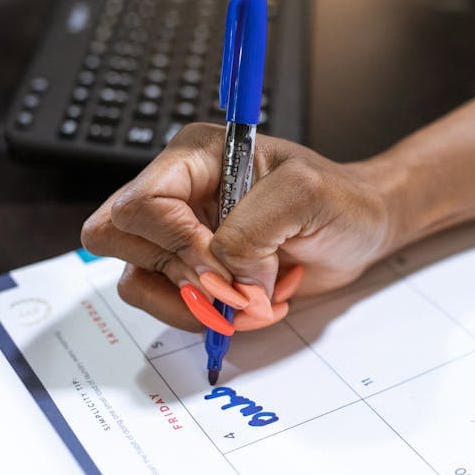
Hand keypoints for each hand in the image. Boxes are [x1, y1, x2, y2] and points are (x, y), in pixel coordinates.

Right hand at [81, 123, 396, 332]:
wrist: (360, 228)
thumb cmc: (339, 198)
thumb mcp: (306, 193)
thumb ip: (254, 229)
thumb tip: (223, 276)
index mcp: (193, 157)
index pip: (141, 202)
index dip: (177, 242)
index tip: (225, 262)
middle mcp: (176, 193)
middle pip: (114, 236)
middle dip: (176, 272)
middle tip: (231, 282)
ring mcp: (179, 236)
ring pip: (136, 280)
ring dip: (193, 303)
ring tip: (249, 296)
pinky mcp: (191, 273)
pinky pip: (165, 306)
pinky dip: (204, 317)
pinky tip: (246, 304)